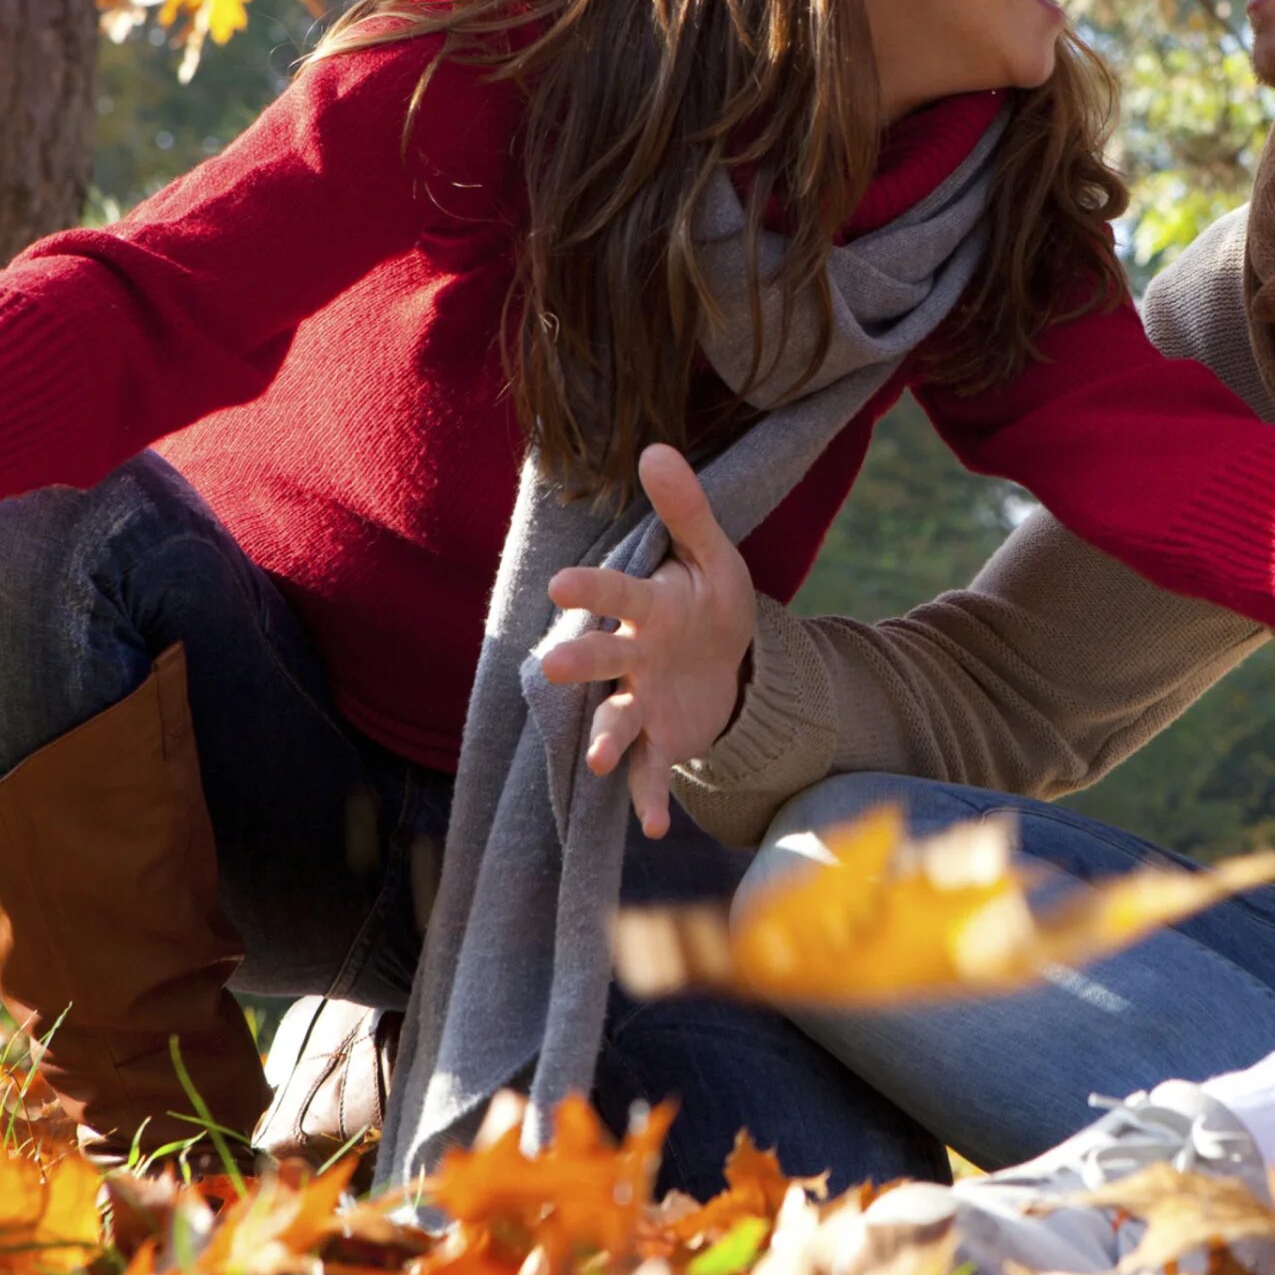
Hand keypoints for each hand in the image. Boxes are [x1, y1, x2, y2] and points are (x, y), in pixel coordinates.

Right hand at [542, 443, 755, 837]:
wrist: (725, 662)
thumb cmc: (707, 601)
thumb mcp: (712, 554)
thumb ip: (687, 508)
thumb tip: (656, 447)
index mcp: (648, 606)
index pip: (618, 594)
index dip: (591, 590)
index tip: (560, 585)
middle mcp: (634, 655)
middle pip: (602, 658)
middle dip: (580, 663)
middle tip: (550, 667)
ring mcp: (642, 700)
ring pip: (617, 719)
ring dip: (607, 740)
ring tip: (599, 763)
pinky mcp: (661, 738)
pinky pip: (652, 771)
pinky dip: (650, 798)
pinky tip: (654, 827)